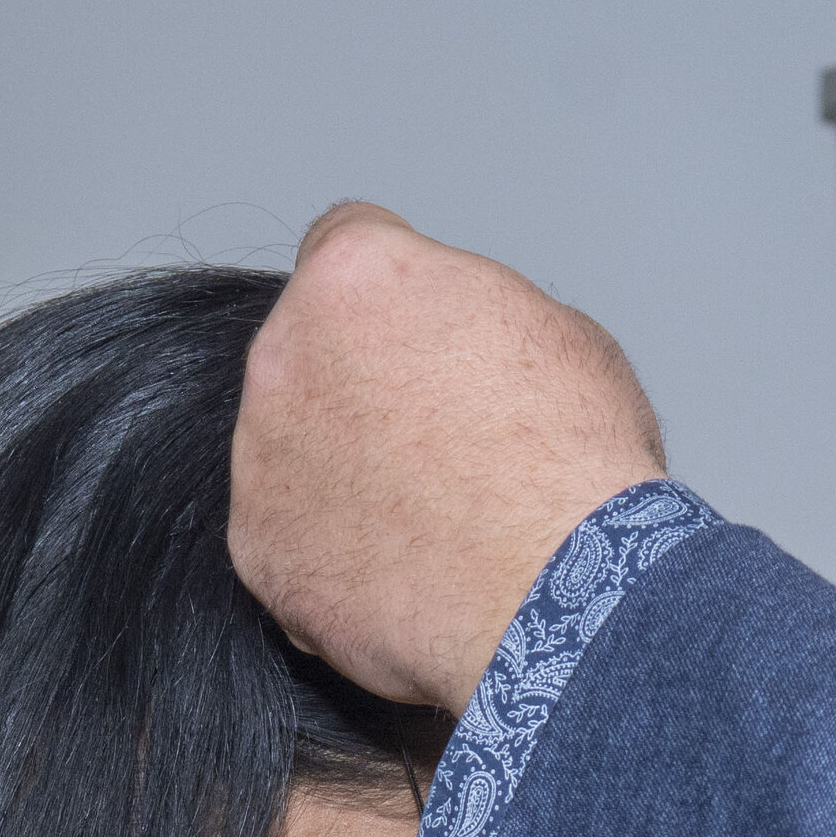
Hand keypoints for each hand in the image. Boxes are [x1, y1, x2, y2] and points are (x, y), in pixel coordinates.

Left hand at [232, 205, 668, 709]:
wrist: (561, 594)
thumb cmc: (575, 468)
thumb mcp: (559, 336)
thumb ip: (473, 321)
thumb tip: (464, 344)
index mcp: (357, 277)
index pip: (345, 242)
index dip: (396, 292)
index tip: (418, 328)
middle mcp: (284, 356)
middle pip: (311, 352)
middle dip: (362, 385)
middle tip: (439, 440)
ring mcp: (261, 459)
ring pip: (294, 450)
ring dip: (344, 471)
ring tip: (430, 519)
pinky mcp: (260, 552)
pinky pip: (292, 541)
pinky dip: (336, 555)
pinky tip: (405, 571)